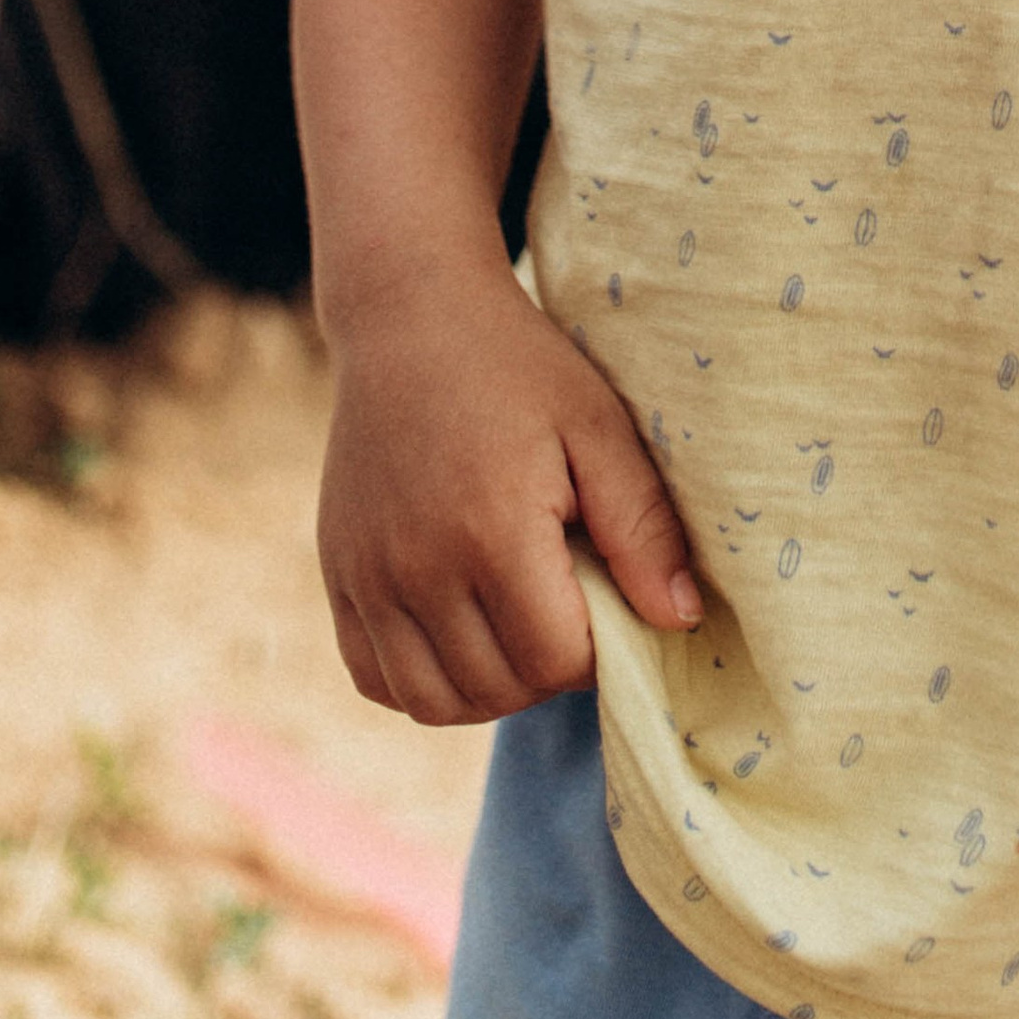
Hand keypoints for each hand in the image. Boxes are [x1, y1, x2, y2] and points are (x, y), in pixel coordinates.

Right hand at [319, 260, 695, 726]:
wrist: (410, 316)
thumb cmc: (518, 366)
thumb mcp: (598, 426)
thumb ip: (642, 527)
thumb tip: (680, 620)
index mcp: (490, 532)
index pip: (554, 660)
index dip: (596, 647)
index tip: (606, 595)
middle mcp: (417, 568)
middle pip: (498, 689)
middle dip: (548, 669)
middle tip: (568, 608)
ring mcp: (367, 576)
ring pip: (433, 703)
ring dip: (489, 688)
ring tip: (519, 628)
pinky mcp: (338, 574)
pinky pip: (374, 678)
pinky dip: (422, 680)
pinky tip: (461, 633)